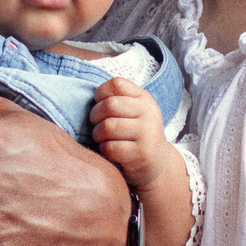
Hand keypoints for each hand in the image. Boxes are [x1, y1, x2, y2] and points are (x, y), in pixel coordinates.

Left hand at [89, 77, 178, 192]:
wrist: (157, 162)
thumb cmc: (136, 132)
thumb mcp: (134, 110)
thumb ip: (117, 99)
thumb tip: (87, 95)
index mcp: (144, 98)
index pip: (116, 84)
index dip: (101, 93)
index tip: (100, 103)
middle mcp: (149, 113)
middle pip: (109, 105)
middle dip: (95, 115)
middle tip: (96, 123)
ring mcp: (147, 134)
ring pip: (108, 127)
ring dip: (98, 133)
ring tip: (101, 137)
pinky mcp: (141, 153)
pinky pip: (110, 147)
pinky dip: (104, 148)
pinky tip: (109, 149)